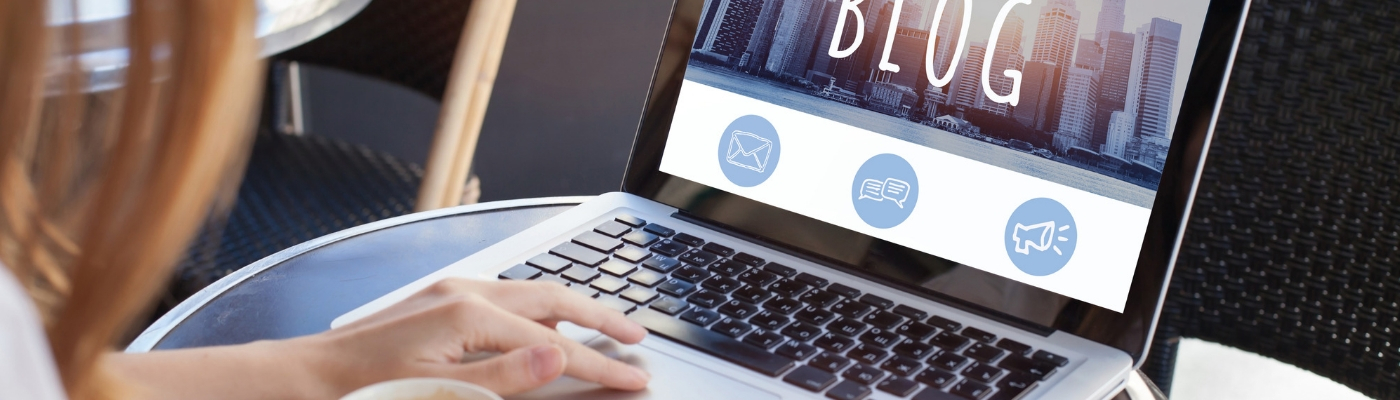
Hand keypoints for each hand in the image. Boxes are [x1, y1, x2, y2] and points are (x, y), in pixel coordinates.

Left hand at [301, 278, 650, 396]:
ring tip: (604, 326)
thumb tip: (560, 353)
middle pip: (554, 299)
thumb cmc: (363, 390)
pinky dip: (538, 310)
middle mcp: (465, 292)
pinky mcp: (440, 300)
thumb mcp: (440, 394)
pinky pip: (506, 297)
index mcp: (469, 315)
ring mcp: (451, 292)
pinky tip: (543, 324)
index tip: (635, 378)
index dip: (601, 365)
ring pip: (532, 293)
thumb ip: (506, 375)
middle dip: (601, 318)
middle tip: (637, 339)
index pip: (556, 344)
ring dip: (573, 309)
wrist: (304, 377)